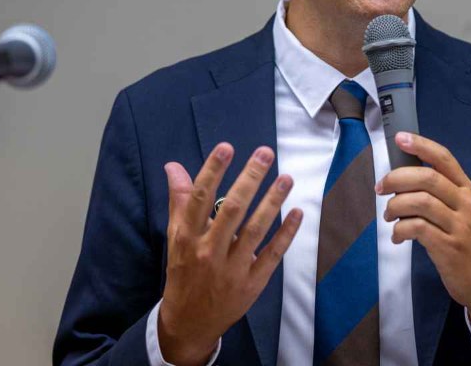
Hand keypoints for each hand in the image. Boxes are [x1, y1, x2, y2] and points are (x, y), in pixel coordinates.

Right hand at [158, 143, 302, 365]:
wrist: (189, 322)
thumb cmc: (183, 272)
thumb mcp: (176, 237)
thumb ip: (179, 200)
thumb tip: (173, 166)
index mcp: (187, 237)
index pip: (199, 198)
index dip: (212, 171)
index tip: (226, 148)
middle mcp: (208, 251)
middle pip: (232, 210)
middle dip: (250, 179)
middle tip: (265, 153)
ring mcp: (232, 268)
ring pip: (255, 230)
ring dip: (272, 201)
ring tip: (286, 178)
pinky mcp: (251, 283)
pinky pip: (272, 254)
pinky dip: (286, 233)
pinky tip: (297, 212)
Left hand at [377, 132, 470, 342]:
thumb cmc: (467, 242)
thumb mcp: (461, 212)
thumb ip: (439, 194)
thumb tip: (403, 177)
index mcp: (467, 189)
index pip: (444, 158)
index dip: (421, 145)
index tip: (400, 138)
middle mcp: (465, 203)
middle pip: (427, 177)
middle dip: (397, 178)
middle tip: (381, 188)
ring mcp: (458, 225)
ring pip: (419, 201)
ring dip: (395, 206)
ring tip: (389, 216)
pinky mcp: (448, 247)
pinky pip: (416, 228)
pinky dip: (400, 229)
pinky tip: (398, 236)